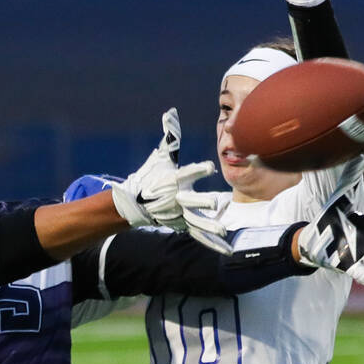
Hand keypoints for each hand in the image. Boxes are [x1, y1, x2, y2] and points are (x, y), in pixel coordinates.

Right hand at [112, 109, 231, 253]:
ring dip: (210, 227)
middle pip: (190, 201)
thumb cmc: (152, 175)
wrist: (135, 203)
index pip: (187, 173)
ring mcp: (180, 215)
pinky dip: (213, 244)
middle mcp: (176, 199)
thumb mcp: (161, 156)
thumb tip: (171, 113)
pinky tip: (227, 251)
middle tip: (217, 203)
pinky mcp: (183, 226)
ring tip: (223, 231)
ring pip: (196, 222)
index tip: (210, 167)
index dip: (198, 170)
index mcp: (173, 180)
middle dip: (202, 202)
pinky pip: (200, 236)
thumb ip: (171, 137)